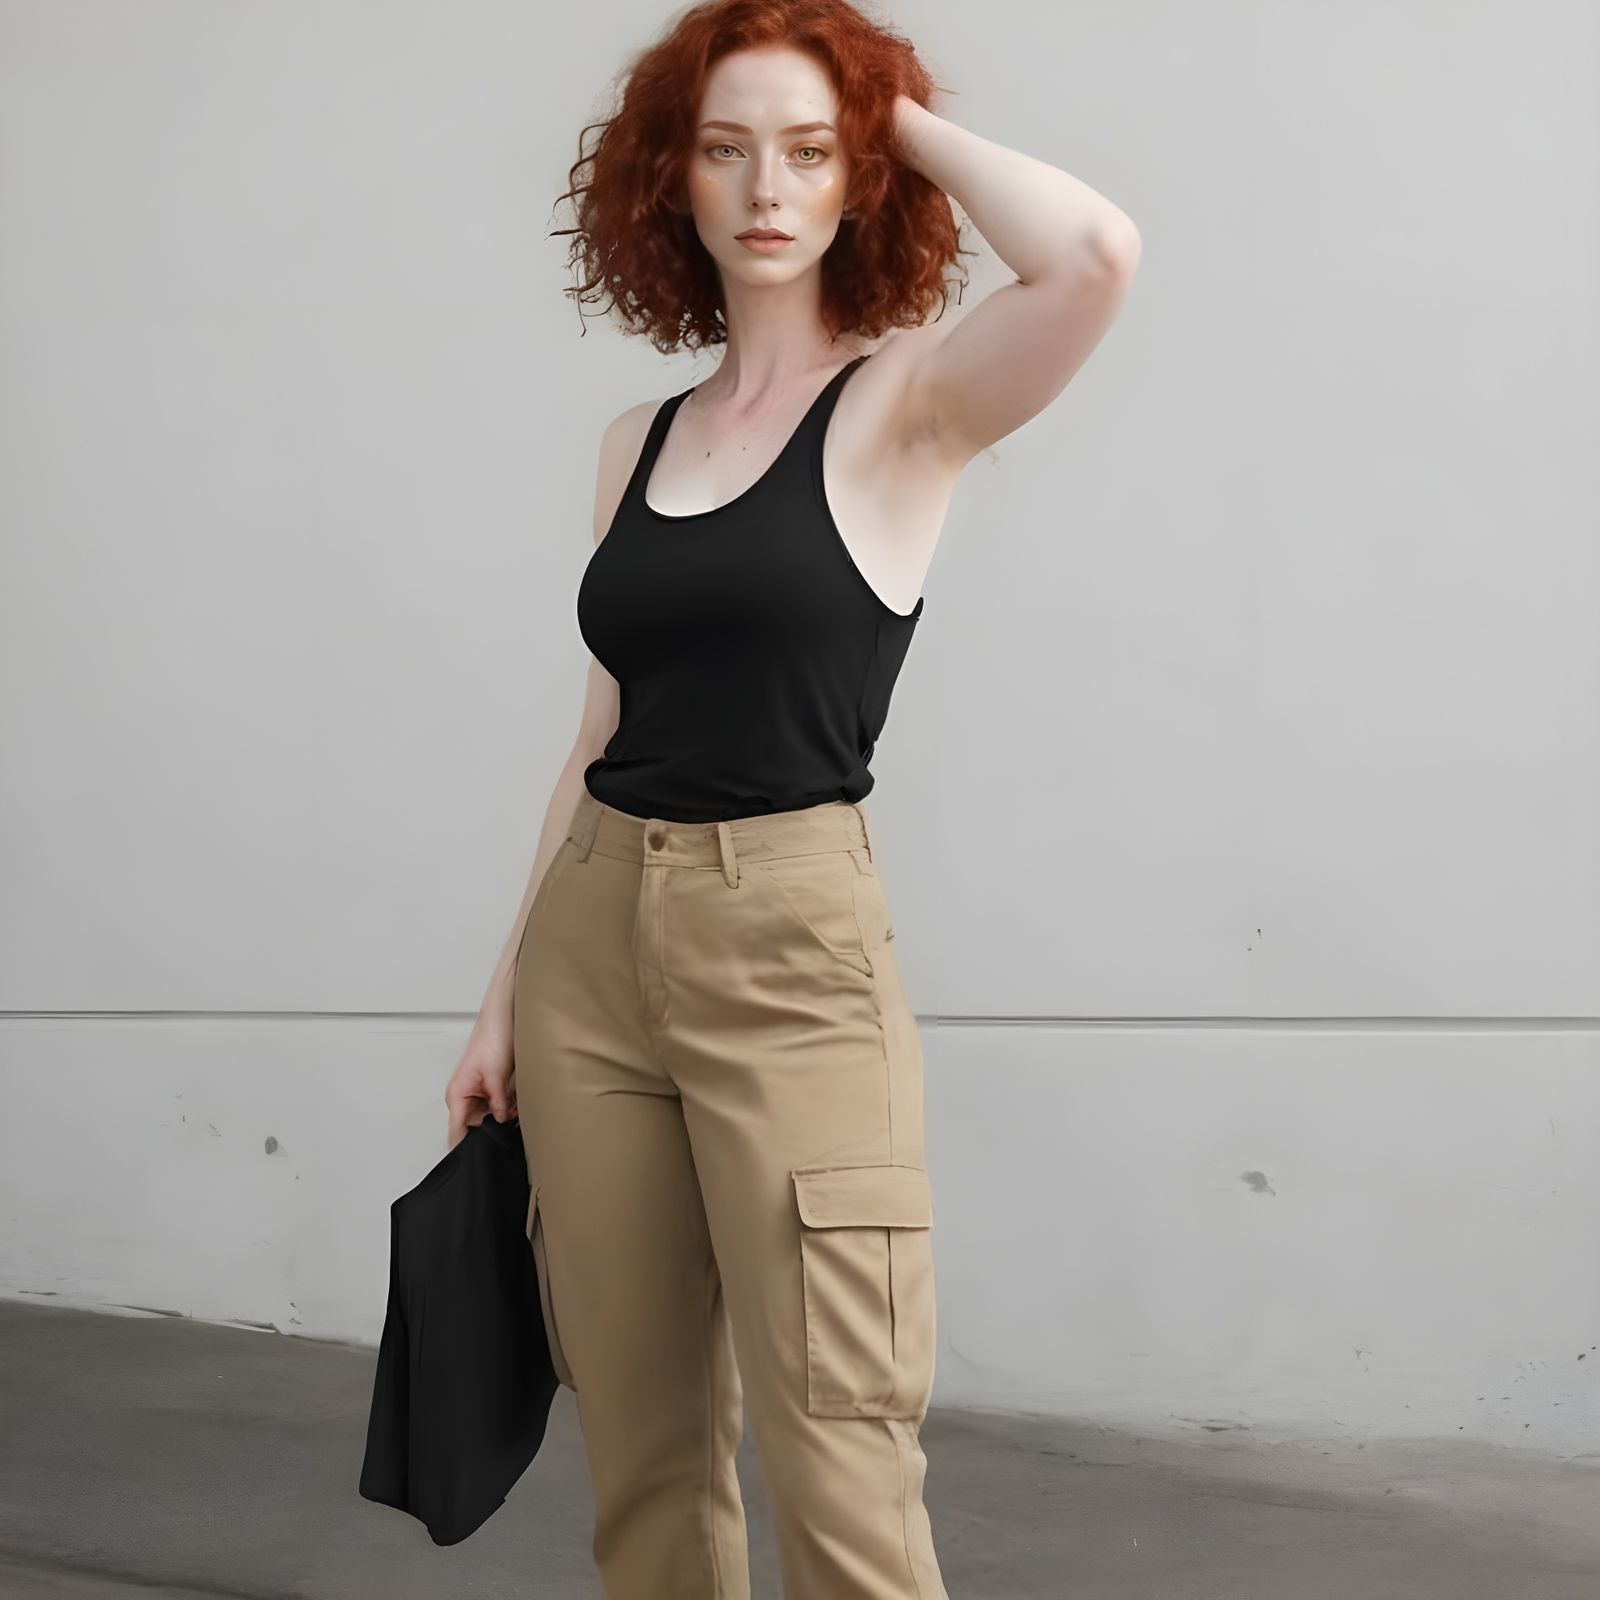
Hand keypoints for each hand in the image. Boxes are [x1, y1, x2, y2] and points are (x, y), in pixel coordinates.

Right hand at [443, 1020, 517, 1151]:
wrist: (503, 1018)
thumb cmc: (492, 1038)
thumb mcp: (496, 1076)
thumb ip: (498, 1103)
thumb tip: (501, 1121)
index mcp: (457, 1094)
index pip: (457, 1132)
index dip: (467, 1147)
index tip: (477, 1159)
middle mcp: (463, 1095)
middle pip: (475, 1127)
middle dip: (494, 1127)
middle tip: (509, 1122)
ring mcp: (476, 1091)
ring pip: (488, 1116)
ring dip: (503, 1115)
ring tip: (513, 1104)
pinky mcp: (488, 1086)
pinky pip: (497, 1105)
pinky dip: (507, 1105)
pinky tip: (516, 1100)